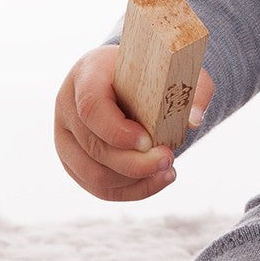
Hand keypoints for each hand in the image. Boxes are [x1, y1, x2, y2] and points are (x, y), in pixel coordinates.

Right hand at [54, 44, 215, 201]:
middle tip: (168, 158)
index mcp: (87, 74)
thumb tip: (193, 120)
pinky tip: (158, 180)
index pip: (91, 107)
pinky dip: (131, 190)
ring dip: (134, 179)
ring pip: (94, 174)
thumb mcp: (175, 69)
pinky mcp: (74, 162)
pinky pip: (98, 188)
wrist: (129, 79)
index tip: (148, 141)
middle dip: (134, 162)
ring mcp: (66, 137)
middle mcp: (68, 106)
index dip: (116, 130)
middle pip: (94, 146)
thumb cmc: (152, 72)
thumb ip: (192, 88)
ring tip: (167, 170)